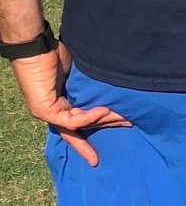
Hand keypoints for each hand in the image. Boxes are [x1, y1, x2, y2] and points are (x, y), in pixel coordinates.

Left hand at [11, 44, 129, 164]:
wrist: (36, 46)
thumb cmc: (53, 52)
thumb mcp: (75, 73)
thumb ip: (87, 87)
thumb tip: (111, 93)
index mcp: (58, 102)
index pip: (75, 125)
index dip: (86, 142)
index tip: (97, 158)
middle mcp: (52, 110)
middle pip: (81, 127)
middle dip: (106, 126)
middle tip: (129, 124)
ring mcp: (46, 112)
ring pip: (78, 125)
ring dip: (102, 120)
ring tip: (122, 115)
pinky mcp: (44, 110)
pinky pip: (70, 121)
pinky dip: (88, 117)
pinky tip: (104, 109)